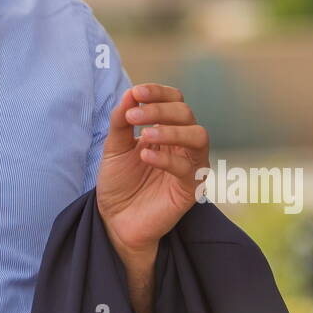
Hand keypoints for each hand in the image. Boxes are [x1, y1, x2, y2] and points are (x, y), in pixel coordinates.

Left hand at [97, 84, 208, 255]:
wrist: (115, 220)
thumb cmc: (118, 182)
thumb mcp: (114, 147)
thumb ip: (121, 120)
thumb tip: (130, 93)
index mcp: (166, 130)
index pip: (175, 100)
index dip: (159, 93)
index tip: (136, 93)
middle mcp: (182, 144)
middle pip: (186, 113)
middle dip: (159, 110)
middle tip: (133, 116)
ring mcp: (190, 165)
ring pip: (199, 136)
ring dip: (171, 130)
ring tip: (144, 135)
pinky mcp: (191, 188)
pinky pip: (189, 168)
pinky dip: (167, 158)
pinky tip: (146, 156)